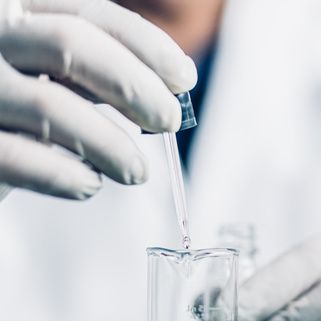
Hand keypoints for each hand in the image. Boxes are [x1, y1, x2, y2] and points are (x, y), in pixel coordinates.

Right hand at [0, 0, 196, 198]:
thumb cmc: (15, 108)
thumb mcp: (50, 73)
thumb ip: (94, 69)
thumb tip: (170, 83)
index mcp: (13, 11)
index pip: (85, 12)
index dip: (143, 43)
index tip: (183, 77)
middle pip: (70, 43)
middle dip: (135, 85)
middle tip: (169, 121)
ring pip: (49, 105)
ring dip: (111, 144)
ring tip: (137, 171)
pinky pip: (19, 157)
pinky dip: (66, 176)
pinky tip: (88, 184)